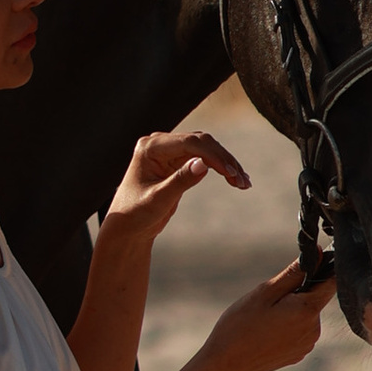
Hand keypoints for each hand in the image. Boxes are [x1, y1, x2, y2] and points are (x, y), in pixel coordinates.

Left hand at [103, 128, 249, 246]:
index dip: (212, 155)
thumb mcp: (158, 200)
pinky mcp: (178, 162)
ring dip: (226, 164)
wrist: (127, 227)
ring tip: (244, 183)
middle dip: (223, 160)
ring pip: (206, 149)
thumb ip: (180, 181)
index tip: (231, 173)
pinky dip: (221, 168)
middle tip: (242, 181)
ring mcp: (169, 152)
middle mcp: (160, 144)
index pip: (188, 143)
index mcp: (150, 147)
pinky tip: (236, 180)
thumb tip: (203, 163)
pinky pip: (205, 159)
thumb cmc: (135, 214)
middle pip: (201, 142)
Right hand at [198, 261, 334, 370]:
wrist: (226, 365)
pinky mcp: (299, 353)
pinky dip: (287, 326)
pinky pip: (300, 331)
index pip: (331, 282)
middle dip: (298, 292)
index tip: (310, 263)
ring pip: (306, 315)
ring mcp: (307, 344)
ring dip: (291, 310)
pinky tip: (265, 331)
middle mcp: (313, 329)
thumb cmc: (239, 326)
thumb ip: (293, 273)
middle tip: (268, 299)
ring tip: (263, 318)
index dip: (324, 268)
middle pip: (315, 299)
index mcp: (306, 310)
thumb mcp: (263, 293)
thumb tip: (317, 253)